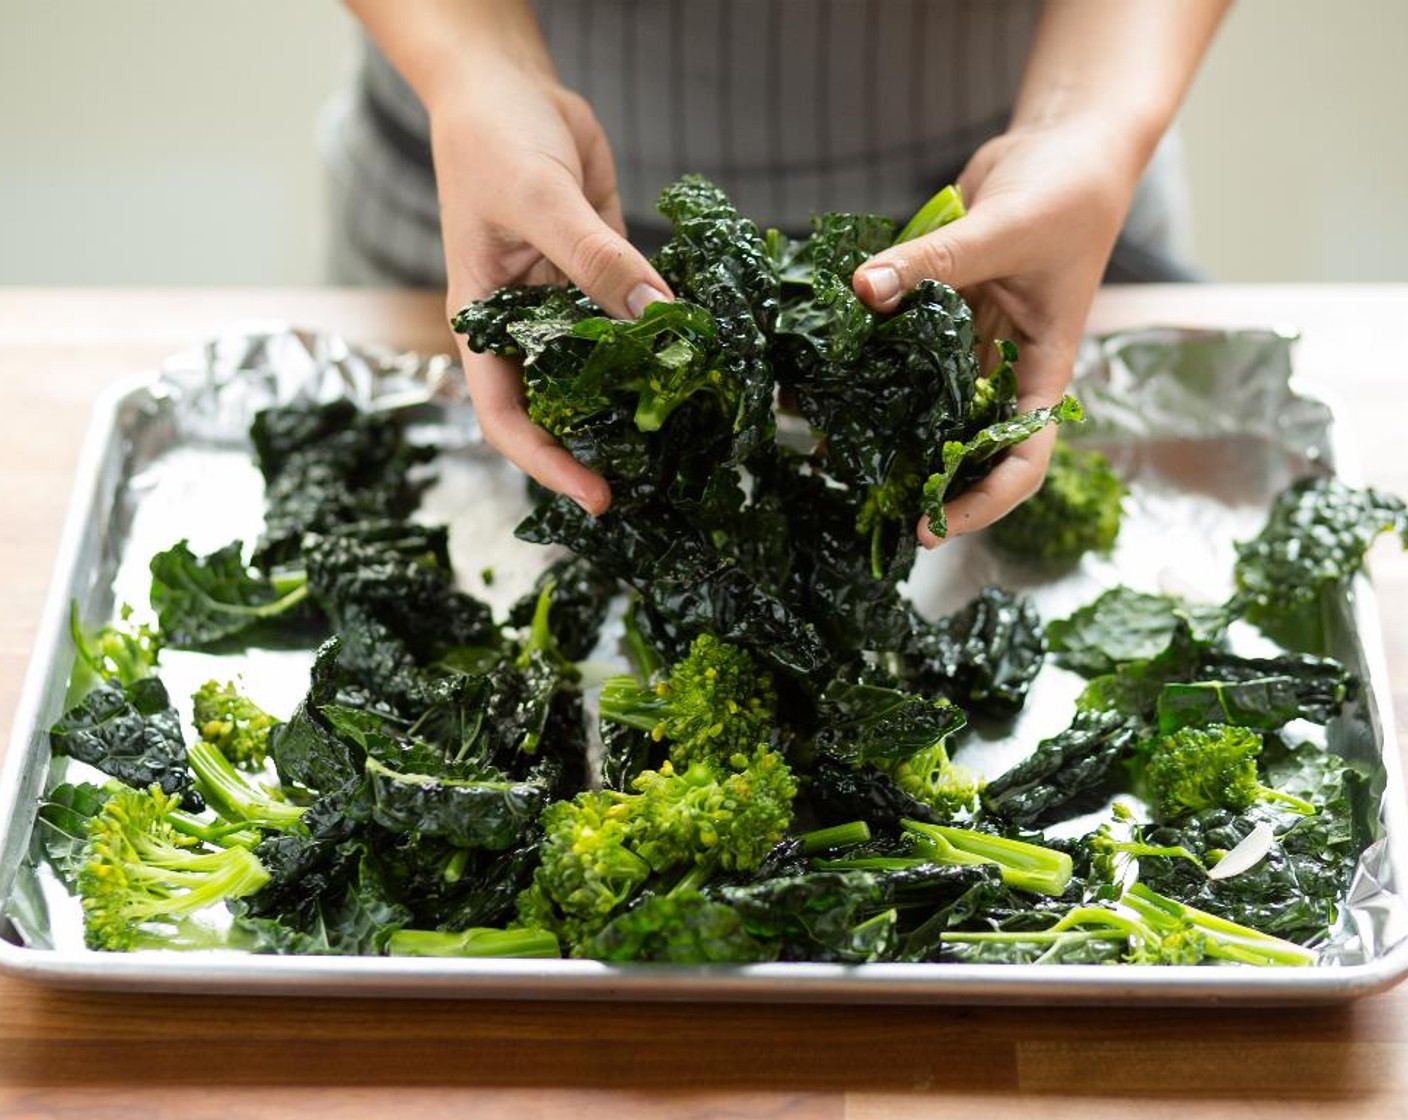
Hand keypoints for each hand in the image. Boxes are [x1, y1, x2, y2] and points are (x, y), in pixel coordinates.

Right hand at [431, 58, 670, 514]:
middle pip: (560, 404)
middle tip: (663, 479)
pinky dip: (665, 337)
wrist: (507, 87)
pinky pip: (637, 317)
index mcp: (484, 323)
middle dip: (602, 443)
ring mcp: (567, 303)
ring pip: (605, 366)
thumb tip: (658, 315)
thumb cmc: (492, 141)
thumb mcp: (540, 200)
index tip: (596, 496)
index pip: (506, 415)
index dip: (547, 463)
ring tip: (695, 426)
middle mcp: (525, 324)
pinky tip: (703, 356)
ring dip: (643, 393)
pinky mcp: (605, 275)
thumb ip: (598, 260)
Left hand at [853, 117, 1141, 546]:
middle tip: (859, 501)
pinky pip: (899, 341)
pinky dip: (866, 355)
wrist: (1064, 143)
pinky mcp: (940, 306)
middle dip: (916, 474)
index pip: (1021, 458)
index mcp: (1042, 369)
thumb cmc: (1067, 192)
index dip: (981, 502)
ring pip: (923, 394)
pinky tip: (818, 373)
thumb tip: (863, 288)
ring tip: (822, 444)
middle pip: (962, 440)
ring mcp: (969, 338)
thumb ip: (934, 261)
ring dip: (881, 418)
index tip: (932, 524)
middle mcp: (1004, 364)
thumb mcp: (1004, 229)